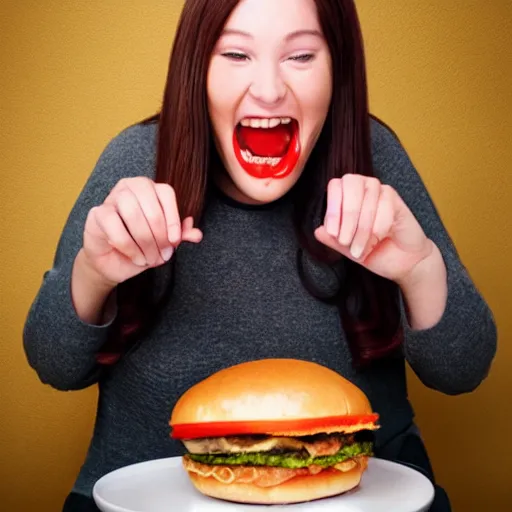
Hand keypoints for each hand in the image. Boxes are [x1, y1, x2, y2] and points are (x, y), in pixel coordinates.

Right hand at [80, 177, 202, 286]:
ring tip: (149, 258)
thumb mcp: (164, 242)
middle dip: (159, 236)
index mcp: (150, 188)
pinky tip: (135, 257)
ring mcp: (112, 198)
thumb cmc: (141, 246)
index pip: (166, 194)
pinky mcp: (97, 213)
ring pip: (133, 214)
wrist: (113, 262)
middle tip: (162, 255)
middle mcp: (131, 186)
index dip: (173, 218)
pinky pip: (115, 227)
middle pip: (151, 206)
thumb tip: (197, 234)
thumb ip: (180, 236)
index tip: (175, 241)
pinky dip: (129, 246)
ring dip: (145, 241)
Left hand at [314, 175, 433, 283]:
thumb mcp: (346, 247)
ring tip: (360, 249)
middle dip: (346, 217)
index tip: (333, 233)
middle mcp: (363, 186)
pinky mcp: (396, 199)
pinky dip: (377, 230)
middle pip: (350, 187)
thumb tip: (318, 231)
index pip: (335, 186)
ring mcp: (381, 190)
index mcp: (346, 193)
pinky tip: (377, 241)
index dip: (332, 209)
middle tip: (345, 241)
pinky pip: (384, 209)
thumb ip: (332, 239)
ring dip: (361, 230)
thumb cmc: (373, 250)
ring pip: (366, 202)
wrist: (401, 262)